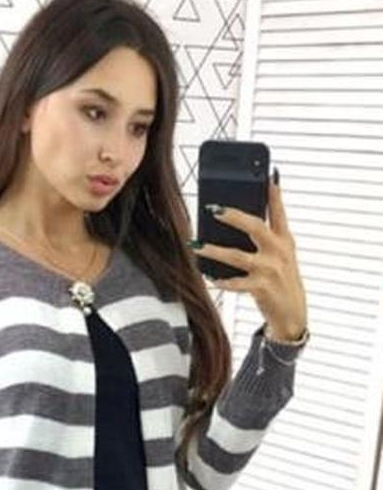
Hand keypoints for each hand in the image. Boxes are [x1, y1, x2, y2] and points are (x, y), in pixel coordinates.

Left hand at [195, 176, 307, 340]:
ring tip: (196, 245)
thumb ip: (267, 237)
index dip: (274, 193)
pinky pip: (236, 283)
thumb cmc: (281, 281)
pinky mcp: (261, 288)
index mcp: (285, 240)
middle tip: (214, 209)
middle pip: (255, 227)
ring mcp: (270, 270)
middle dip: (234, 216)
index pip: (279, 212)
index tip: (267, 175)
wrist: (292, 314)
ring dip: (214, 250)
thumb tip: (238, 219)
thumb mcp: (281, 256)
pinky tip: (209, 276)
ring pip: (237, 256)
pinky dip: (221, 280)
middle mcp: (279, 252)